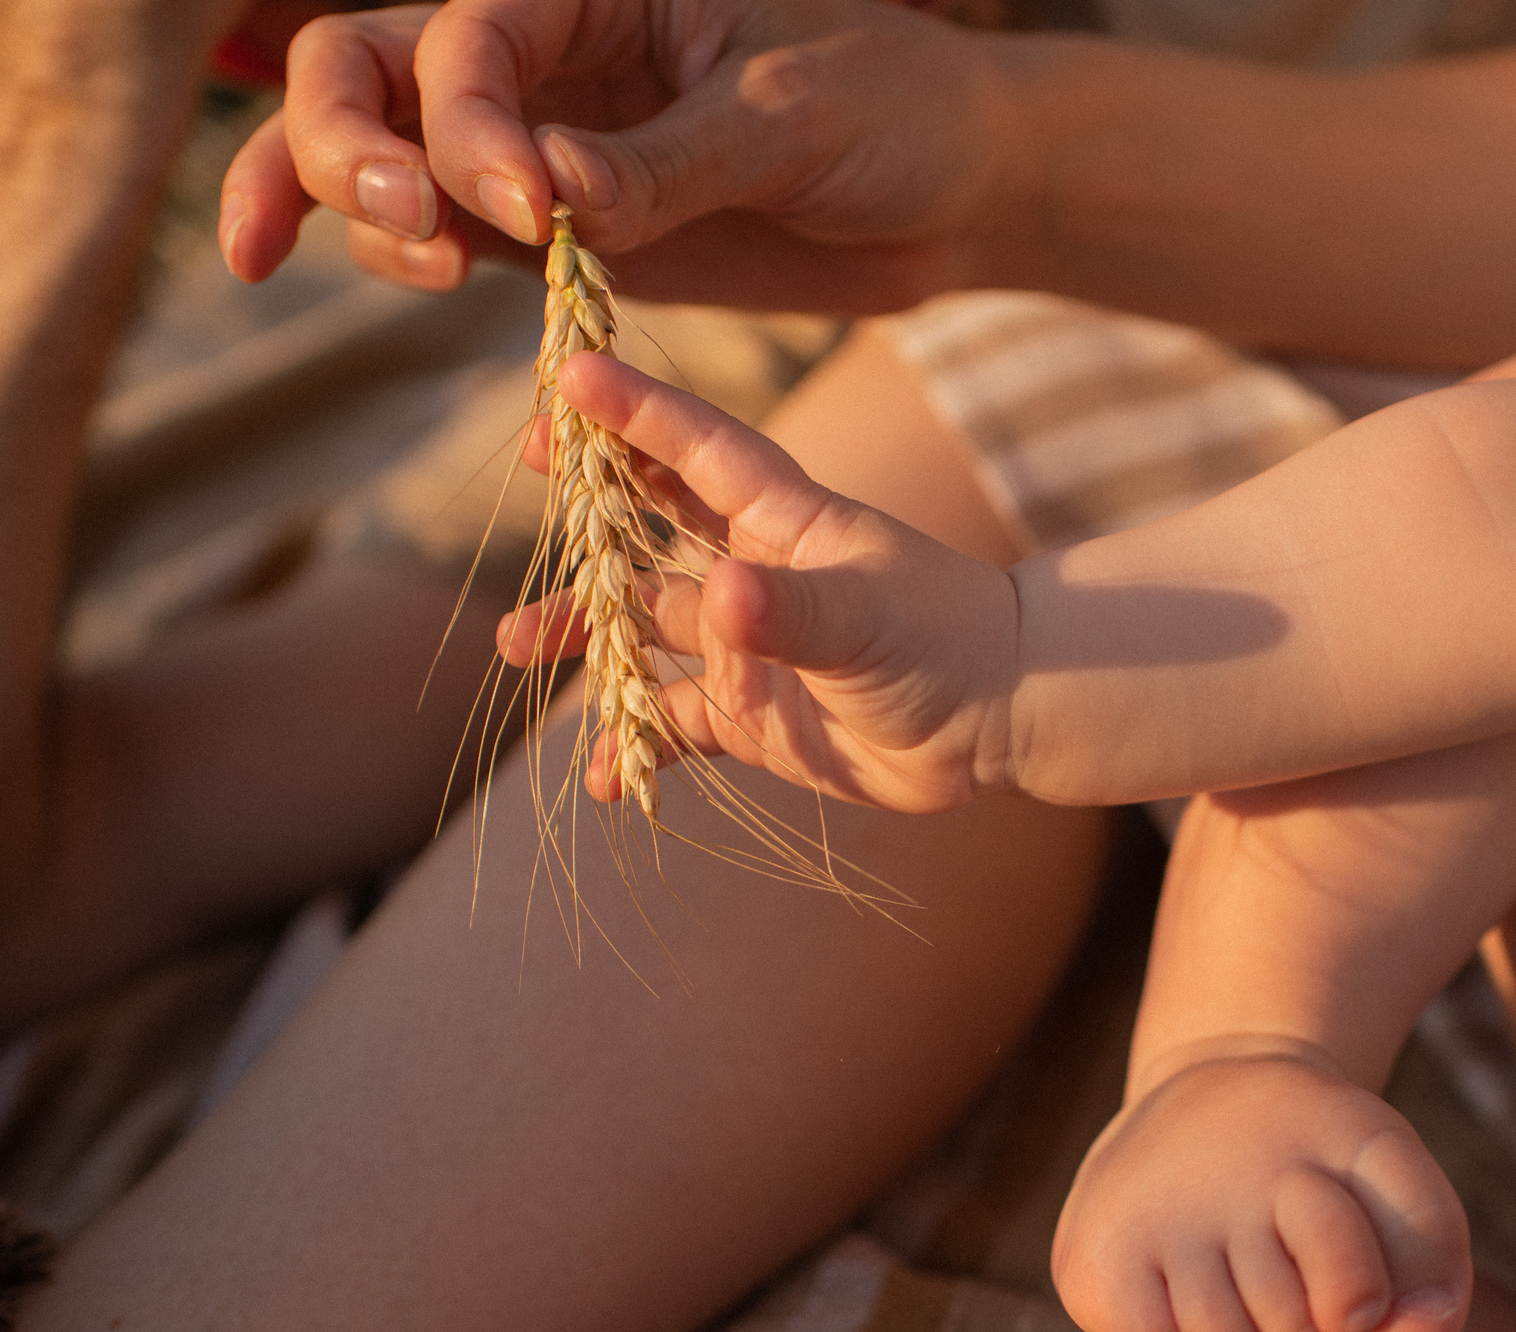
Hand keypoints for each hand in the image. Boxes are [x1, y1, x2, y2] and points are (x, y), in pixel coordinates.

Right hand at [218, 0, 1022, 306]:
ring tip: (437, 270)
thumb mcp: (790, 117)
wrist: (952, 189)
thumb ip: (667, 164)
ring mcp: (538, 146)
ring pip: (383, 158)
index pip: (467, 39)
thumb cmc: (892, 108)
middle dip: (342, 142)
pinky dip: (412, 262)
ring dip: (368, 214)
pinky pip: (449, 239)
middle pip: (366, 71)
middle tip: (406, 223)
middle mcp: (544, 59)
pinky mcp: (560, 235)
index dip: (466, 123)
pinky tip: (434, 288)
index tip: (532, 208)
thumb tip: (546, 204)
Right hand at [495, 353, 1022, 811]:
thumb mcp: (866, 617)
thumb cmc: (946, 641)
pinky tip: (602, 774)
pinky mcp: (752, 716)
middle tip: (527, 466)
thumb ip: (791, 612)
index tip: (570, 372)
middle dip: (591, 496)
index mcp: (784, 522)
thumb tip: (719, 599)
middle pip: (653, 521)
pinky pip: (675, 726)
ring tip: (516, 643)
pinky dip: (636, 745)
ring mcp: (748, 645)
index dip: (636, 409)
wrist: (999, 722)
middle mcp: (753, 573)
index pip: (696, 449)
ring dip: (586, 632)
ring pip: (644, 627)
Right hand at [1051, 1044, 1471, 1331]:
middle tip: (1298, 1302)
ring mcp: (1148, 1215)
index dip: (1359, 1304)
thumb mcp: (1391, 1177)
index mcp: (1310, 1146)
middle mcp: (1221, 1176)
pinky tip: (1193, 1312)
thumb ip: (1433, 1254)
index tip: (1354, 1290)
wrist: (1206, 1097)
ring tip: (1251, 1314)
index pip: (1352, 1292)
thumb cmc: (1315, 1159)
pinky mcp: (1090, 1258)